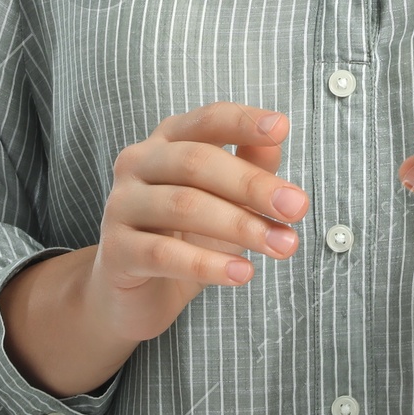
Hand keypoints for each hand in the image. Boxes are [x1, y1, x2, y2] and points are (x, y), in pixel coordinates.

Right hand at [91, 102, 308, 344]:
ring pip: (184, 206)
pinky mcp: (115, 250)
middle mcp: (138, 162)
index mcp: (167, 140)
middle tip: (298, 207)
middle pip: (197, 162)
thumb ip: (249, 165)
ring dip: (240, 226)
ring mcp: (121, 204)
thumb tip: (275, 140)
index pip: (207, 120)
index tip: (282, 127)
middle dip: (252, 184)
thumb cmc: (187, 236)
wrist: (134, 294)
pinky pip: (164, 253)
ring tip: (282, 245)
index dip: (243, 122)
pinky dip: (208, 264)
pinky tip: (242, 273)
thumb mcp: (225, 199)